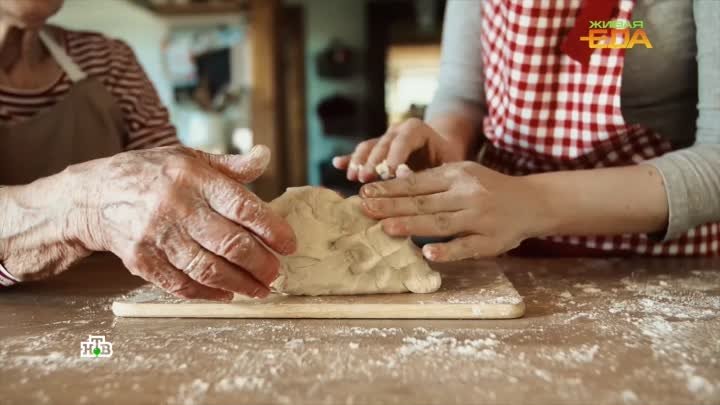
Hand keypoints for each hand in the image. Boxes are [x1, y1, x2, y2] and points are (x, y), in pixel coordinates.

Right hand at [73, 145, 296, 300]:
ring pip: (208, 268)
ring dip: (240, 283)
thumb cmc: (150, 174)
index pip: (243, 207)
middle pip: (230, 243)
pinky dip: (207, 292)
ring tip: (260, 289)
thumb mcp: (189, 157)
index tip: (289, 244)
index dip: (271, 229)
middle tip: (277, 273)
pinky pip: (180, 283)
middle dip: (261, 264)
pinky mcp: (141, 259)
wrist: (93, 195)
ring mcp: (157, 236)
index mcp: (193, 178)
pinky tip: (226, 293)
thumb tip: (265, 156)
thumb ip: (230, 164)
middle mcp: (177, 207)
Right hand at [332, 118, 464, 182]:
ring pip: (367, 147)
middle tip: (366, 178)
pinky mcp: (374, 150)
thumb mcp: (445, 165)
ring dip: (359, 162)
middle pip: (382, 143)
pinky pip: (360, 153)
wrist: (440, 152)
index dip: (395, 155)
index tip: (389, 173)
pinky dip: (349, 159)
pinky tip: (337, 164)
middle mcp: (397, 131)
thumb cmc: (446, 161)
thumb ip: (428, 169)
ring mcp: (383, 139)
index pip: (404, 139)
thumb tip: (404, 176)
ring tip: (354, 177)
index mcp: (417, 129)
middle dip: (373, 161)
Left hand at [358, 162, 550, 260]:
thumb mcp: (464, 175)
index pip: (417, 182)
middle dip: (391, 205)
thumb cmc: (488, 188)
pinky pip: (467, 247)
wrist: (533, 201)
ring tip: (385, 227)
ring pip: (441, 222)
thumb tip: (396, 184)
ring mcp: (481, 218)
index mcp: (458, 174)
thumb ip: (433, 181)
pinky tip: (428, 253)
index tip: (365, 193)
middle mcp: (469, 194)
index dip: (390, 188)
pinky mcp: (492, 241)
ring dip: (412, 225)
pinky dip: (448, 250)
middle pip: (424, 202)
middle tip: (364, 209)